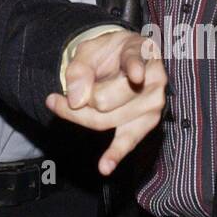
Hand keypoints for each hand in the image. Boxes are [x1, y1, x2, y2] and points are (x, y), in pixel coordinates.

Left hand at [46, 28, 166, 174]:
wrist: (120, 59)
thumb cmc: (107, 53)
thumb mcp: (89, 50)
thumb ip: (79, 69)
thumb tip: (76, 99)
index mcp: (142, 53)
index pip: (136, 63)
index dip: (133, 69)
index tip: (136, 75)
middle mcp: (154, 79)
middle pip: (107, 101)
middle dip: (80, 100)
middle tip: (62, 95)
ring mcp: (153, 104)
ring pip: (107, 120)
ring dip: (82, 116)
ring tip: (65, 104)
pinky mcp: (145, 124)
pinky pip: (127, 141)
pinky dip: (115, 154)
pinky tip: (105, 166)